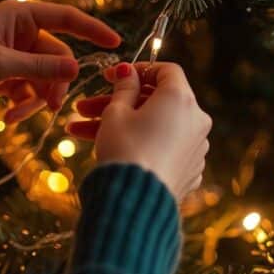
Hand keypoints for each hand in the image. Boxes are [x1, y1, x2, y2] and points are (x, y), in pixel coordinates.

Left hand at [0, 0, 120, 120]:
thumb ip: (39, 69)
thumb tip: (77, 72)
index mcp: (19, 16)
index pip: (67, 18)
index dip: (93, 30)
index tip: (116, 44)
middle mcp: (20, 33)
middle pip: (58, 58)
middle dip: (55, 83)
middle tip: (52, 106)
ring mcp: (14, 56)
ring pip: (45, 79)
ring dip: (37, 99)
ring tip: (19, 116)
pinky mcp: (5, 77)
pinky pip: (29, 91)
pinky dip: (23, 105)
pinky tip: (7, 117)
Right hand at [68, 62, 211, 201]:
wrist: (136, 203)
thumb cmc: (125, 150)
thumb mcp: (116, 113)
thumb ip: (124, 88)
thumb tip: (129, 73)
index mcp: (182, 99)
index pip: (166, 70)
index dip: (137, 70)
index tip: (112, 77)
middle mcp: (196, 121)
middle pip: (155, 102)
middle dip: (117, 103)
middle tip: (84, 108)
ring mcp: (195, 147)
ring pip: (155, 126)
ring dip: (120, 125)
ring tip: (78, 131)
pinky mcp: (189, 170)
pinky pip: (162, 148)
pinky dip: (139, 144)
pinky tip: (104, 149)